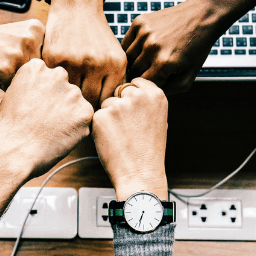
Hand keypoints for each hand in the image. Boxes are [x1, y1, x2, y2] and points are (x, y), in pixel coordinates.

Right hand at [0, 19, 44, 88]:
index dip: (31, 61)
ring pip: (26, 80)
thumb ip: (38, 48)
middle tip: (7, 59)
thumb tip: (54, 77)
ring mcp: (18, 54)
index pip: (46, 58)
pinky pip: (11, 86)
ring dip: (13, 78)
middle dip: (24, 71)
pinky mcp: (5, 69)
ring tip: (0, 64)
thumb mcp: (21, 33)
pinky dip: (2, 83)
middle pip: (38, 70)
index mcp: (38, 29)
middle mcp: (31, 40)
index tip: (17, 53)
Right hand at [0, 59, 94, 176]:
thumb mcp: (13, 94)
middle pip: (64, 88)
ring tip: (50, 131)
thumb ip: (32, 85)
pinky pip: (84, 120)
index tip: (34, 108)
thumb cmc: (9, 127)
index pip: (48, 78)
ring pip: (75, 104)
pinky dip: (76, 129)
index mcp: (37, 67)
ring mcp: (73, 93)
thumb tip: (43, 90)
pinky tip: (59, 136)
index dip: (42, 95)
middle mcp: (57, 74)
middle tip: (44, 121)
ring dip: (68, 115)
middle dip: (58, 102)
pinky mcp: (85, 112)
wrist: (15, 150)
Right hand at [43, 0, 126, 107]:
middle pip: (89, 101)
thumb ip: (114, 81)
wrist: (77, 6)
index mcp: (115, 64)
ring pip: (70, 94)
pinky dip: (54, 85)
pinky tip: (54, 84)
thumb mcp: (114, 55)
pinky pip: (54, 82)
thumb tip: (110, 112)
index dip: (99, 108)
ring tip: (65, 98)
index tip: (92, 109)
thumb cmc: (96, 35)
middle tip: (76, 107)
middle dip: (83, 106)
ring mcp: (74, 60)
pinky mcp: (54, 57)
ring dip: (66, 97)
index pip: (107, 101)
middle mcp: (97, 63)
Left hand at [92, 78, 168, 200]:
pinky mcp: (101, 116)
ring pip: (106, 104)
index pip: (136, 82)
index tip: (133, 109)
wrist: (140, 174)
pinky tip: (111, 141)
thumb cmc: (149, 151)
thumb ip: (146, 102)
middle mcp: (137, 96)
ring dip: (109, 116)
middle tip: (127, 127)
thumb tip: (131, 90)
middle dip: (119, 104)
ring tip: (121, 136)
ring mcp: (118, 105)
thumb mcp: (158, 120)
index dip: (131, 96)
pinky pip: (96, 117)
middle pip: (119, 91)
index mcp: (155, 95)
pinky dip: (100, 128)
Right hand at [122, 0, 223, 93]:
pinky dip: (130, 49)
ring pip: (126, 58)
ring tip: (145, 63)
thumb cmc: (197, 47)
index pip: (143, 85)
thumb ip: (170, 90)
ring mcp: (144, 33)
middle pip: (133, 72)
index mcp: (164, 63)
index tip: (151, 85)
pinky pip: (125, 43)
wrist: (201, 15)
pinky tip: (141, 50)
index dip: (147, 87)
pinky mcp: (139, 22)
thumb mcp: (189, 75)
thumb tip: (149, 94)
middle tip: (148, 74)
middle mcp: (152, 47)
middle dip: (139, 76)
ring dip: (133, 63)